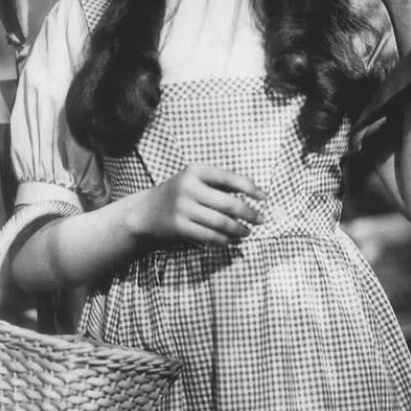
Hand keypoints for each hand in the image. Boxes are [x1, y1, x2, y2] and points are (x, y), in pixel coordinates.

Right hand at [129, 163, 266, 246]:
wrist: (146, 211)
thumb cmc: (179, 193)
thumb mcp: (195, 179)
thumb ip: (220, 183)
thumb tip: (254, 189)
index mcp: (196, 170)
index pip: (229, 178)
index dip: (250, 188)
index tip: (265, 197)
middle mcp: (189, 187)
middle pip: (228, 203)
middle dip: (249, 213)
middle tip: (262, 219)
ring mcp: (183, 207)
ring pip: (221, 222)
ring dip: (239, 229)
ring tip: (247, 232)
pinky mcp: (179, 226)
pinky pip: (209, 236)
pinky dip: (223, 239)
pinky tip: (230, 240)